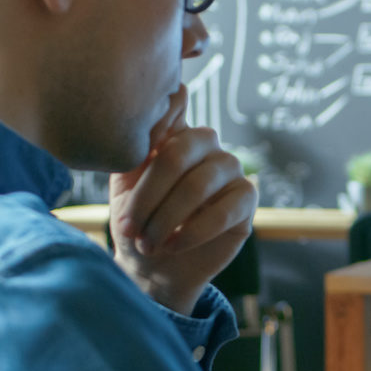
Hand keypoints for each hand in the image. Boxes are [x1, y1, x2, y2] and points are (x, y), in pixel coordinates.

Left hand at [109, 86, 255, 315]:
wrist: (153, 268)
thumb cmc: (136, 222)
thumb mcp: (123, 185)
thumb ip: (135, 147)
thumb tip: (158, 107)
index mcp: (173, 132)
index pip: (175, 102)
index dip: (156, 121)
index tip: (136, 156)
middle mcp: (205, 143)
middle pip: (179, 152)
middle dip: (148, 196)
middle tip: (129, 227)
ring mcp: (229, 168)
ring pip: (199, 184)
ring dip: (167, 218)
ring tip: (149, 242)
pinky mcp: (247, 198)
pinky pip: (224, 210)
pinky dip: (193, 231)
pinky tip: (173, 245)